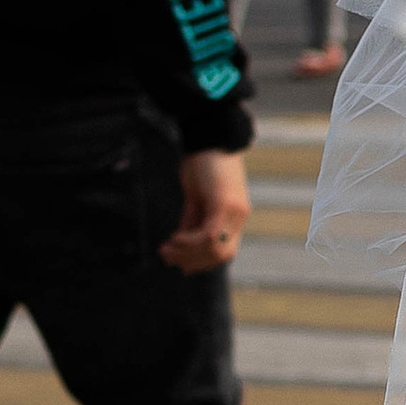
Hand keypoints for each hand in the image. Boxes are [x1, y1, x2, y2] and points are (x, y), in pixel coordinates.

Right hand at [162, 147, 249, 273]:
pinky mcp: (225, 205)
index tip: (181, 267)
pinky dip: (189, 241)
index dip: (203, 263)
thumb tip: (180, 240)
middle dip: (192, 261)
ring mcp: (234, 212)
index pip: (224, 251)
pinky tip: (173, 239)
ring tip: (167, 249)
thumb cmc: (203, 164)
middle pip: (220, 255)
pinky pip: (209, 235)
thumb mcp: (196, 197)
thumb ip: (192, 219)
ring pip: (214, 248)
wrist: (210, 137)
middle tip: (168, 258)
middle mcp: (239, 217)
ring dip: (187, 253)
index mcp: (234, 217)